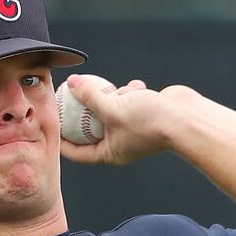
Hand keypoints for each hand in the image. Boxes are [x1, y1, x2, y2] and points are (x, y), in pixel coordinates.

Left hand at [59, 74, 200, 164]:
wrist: (186, 118)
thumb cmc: (149, 121)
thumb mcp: (112, 107)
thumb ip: (89, 95)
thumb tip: (71, 82)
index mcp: (109, 153)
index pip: (77, 152)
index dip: (61, 140)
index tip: (49, 124)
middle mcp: (120, 143)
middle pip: (91, 128)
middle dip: (83, 112)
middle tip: (67, 97)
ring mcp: (133, 128)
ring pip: (111, 109)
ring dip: (112, 96)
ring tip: (117, 91)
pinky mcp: (144, 113)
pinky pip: (129, 100)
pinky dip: (130, 92)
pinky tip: (138, 87)